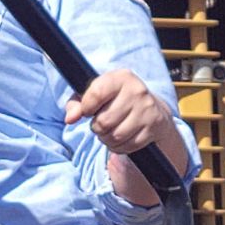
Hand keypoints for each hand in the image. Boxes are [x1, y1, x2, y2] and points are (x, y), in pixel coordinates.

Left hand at [72, 67, 191, 196]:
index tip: (88, 111)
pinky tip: (122, 139)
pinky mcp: (154, 126)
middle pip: (104, 121)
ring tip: (110, 132)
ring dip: (107, 139)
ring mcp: (147, 109)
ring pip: (115, 136)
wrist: (152, 110)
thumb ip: (77, 104)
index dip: (86, 108)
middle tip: (101, 124)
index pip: (96, 94)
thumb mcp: (96, 96)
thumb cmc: (116, 101)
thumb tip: (70, 118)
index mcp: (121, 77)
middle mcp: (136, 91)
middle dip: (97, 128)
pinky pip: (128, 146)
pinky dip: (120, 147)